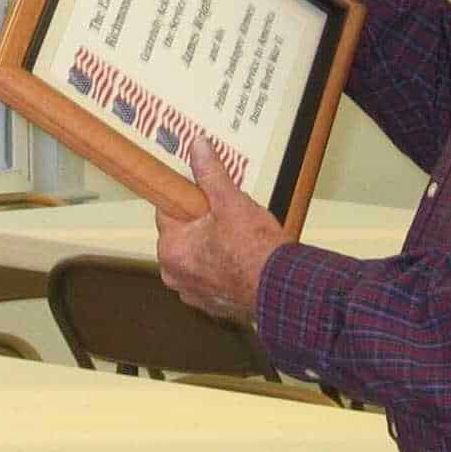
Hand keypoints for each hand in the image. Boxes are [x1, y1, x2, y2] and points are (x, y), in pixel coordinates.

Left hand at [156, 135, 285, 323]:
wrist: (283, 289)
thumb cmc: (256, 251)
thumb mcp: (232, 202)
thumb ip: (210, 173)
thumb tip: (198, 147)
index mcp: (171, 248)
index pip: (167, 212)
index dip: (188, 200)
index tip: (202, 196)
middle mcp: (175, 274)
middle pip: (182, 235)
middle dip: (202, 224)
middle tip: (227, 216)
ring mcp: (193, 292)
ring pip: (197, 257)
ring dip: (211, 247)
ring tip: (238, 238)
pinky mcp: (212, 304)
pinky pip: (211, 277)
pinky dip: (222, 269)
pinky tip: (241, 259)